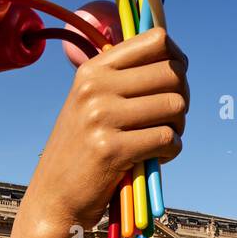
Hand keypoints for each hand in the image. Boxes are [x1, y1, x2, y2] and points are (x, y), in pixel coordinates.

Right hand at [25, 28, 188, 230]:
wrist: (54, 197)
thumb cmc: (82, 150)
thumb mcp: (91, 103)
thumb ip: (124, 79)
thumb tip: (174, 57)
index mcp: (92, 70)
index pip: (156, 40)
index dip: (177, 59)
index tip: (175, 81)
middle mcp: (95, 87)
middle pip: (172, 73)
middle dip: (182, 97)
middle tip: (170, 119)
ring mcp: (101, 117)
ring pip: (175, 105)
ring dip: (178, 126)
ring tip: (162, 139)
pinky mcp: (112, 149)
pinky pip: (168, 139)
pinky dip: (171, 150)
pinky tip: (156, 158)